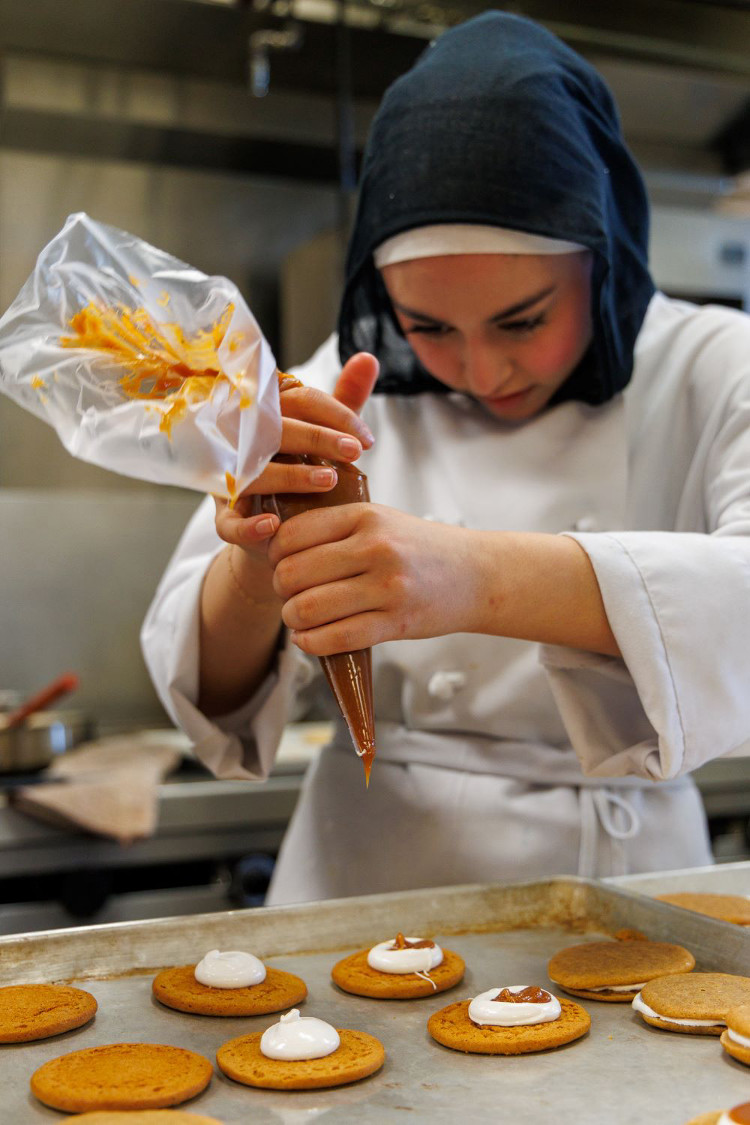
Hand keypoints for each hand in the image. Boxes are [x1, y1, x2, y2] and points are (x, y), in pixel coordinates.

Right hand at [214, 352, 378, 555]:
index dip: (334, 414)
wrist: (277, 520)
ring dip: (290, 475)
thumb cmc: (299, 464)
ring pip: (250, 472)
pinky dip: (248, 525)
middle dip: (316, 437)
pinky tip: (273, 524)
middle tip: (354, 450)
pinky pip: (228, 523)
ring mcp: (229, 479)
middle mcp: (241, 441)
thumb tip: (368, 359)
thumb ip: (345, 398)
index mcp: (264, 413)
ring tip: (329, 481)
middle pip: (272, 429)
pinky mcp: (225, 517)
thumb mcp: (323, 431)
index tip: (366, 438)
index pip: (298, 399)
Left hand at [267, 504, 483, 653]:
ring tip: (298, 618)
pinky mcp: (396, 623)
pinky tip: (309, 638)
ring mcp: (387, 587)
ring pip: (308, 608)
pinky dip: (311, 642)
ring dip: (292, 618)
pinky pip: (336, 638)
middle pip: (293, 573)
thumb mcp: (382, 520)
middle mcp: (375, 548)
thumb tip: (278, 544)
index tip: (281, 564)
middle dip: (280, 589)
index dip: (275, 554)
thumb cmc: (421, 548)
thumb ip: (337, 528)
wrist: (476, 574)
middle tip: (288, 594)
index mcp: (366, 517)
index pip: (292, 535)